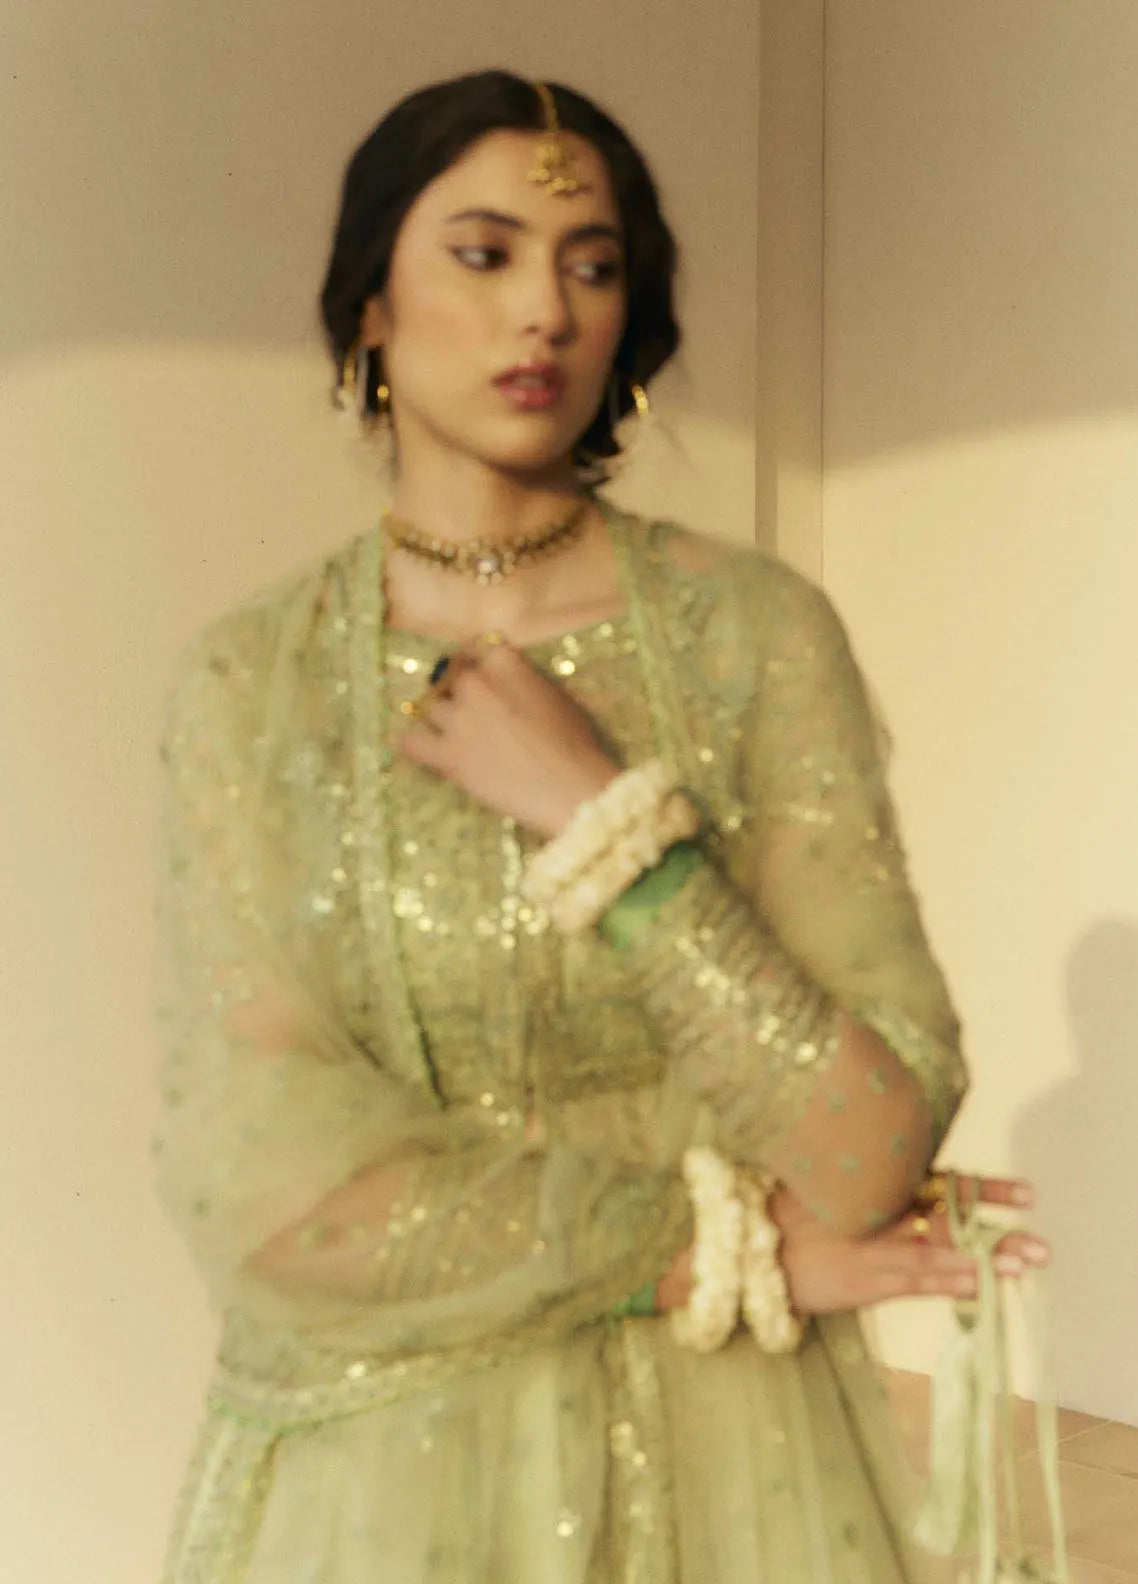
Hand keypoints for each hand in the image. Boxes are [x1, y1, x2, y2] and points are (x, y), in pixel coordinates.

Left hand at [397, 640, 620, 838]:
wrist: (570, 787)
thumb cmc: (575, 745)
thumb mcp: (556, 697)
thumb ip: (525, 682)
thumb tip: (512, 685)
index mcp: (505, 663)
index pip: (476, 647)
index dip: (476, 663)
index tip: (480, 675)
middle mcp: (476, 683)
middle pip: (451, 678)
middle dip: (460, 695)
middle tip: (474, 715)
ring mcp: (459, 718)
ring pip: (431, 708)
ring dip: (443, 721)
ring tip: (459, 737)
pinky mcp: (448, 754)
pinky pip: (411, 742)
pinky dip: (414, 745)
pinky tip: (424, 750)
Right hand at [773, 1175, 1050, 1314]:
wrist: (749, 1252)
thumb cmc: (784, 1223)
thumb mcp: (827, 1196)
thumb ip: (867, 1191)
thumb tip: (906, 1192)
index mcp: (874, 1188)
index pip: (939, 1184)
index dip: (984, 1189)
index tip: (1028, 1195)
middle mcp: (879, 1211)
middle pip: (948, 1212)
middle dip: (994, 1222)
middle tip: (1040, 1234)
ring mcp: (874, 1244)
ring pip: (940, 1246)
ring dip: (986, 1255)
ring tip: (1028, 1261)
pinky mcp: (863, 1279)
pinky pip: (914, 1278)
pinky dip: (947, 1278)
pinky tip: (977, 1282)